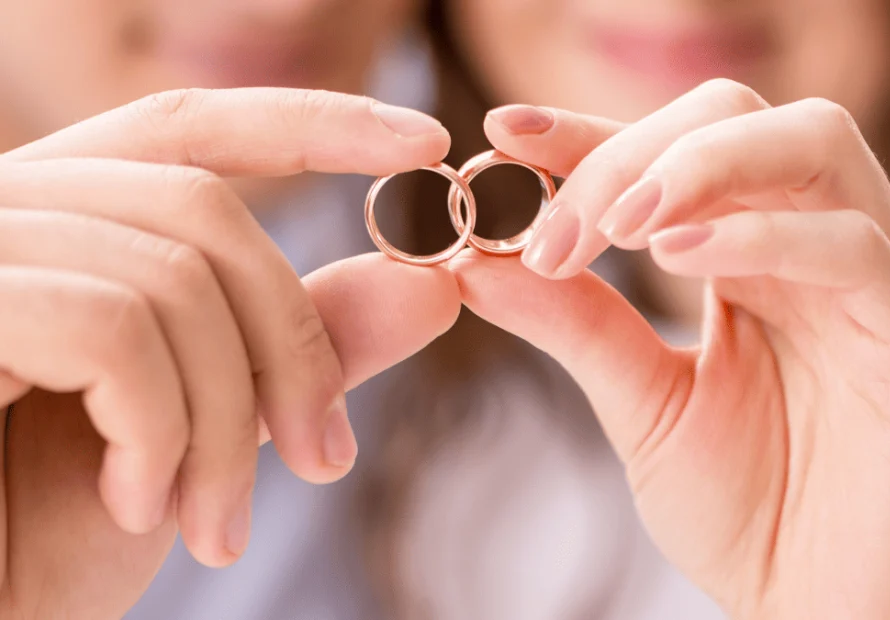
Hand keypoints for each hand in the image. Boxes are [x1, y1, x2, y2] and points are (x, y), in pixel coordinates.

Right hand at [0, 89, 460, 618]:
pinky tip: (136, 506)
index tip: (423, 142)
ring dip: (228, 421)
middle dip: (293, 345)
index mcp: (64, 226)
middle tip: (325, 459)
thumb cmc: (50, 528)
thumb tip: (429, 284)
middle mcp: (6, 210)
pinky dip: (161, 433)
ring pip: (173, 277)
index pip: (190, 135)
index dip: (312, 122)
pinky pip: (115, 330)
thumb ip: (303, 347)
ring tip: (214, 520)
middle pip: (204, 211)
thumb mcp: (205, 426)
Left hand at [453, 80, 889, 617]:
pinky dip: (760, 236)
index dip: (588, 132)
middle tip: (556, 223)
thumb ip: (577, 327)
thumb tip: (477, 262)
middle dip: (631, 151)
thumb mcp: (643, 406)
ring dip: (693, 168)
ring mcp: (865, 284)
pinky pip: (850, 250)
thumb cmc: (748, 514)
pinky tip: (680, 258)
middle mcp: (807, 251)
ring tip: (612, 227)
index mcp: (746, 260)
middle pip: (736, 121)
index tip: (504, 133)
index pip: (668, 155)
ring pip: (809, 146)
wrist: (820, 612)